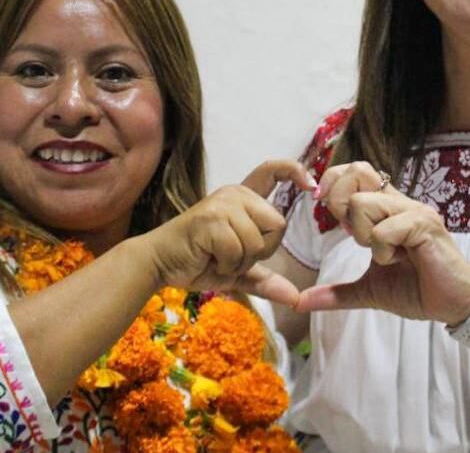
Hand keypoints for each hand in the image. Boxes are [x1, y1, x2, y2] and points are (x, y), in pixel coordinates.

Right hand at [144, 159, 314, 305]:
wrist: (158, 264)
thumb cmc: (197, 262)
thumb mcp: (237, 272)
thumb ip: (265, 280)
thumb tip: (295, 298)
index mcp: (243, 198)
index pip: (273, 171)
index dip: (295, 172)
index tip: (312, 185)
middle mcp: (235, 194)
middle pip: (278, 225)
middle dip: (260, 251)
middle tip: (231, 255)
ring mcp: (223, 204)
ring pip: (259, 242)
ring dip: (240, 262)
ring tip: (216, 257)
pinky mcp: (212, 218)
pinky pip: (239, 251)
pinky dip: (227, 265)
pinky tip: (208, 259)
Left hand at [295, 162, 469, 325]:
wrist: (455, 305)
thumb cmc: (418, 290)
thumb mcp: (369, 291)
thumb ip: (336, 293)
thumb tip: (300, 302)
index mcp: (387, 209)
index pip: (355, 171)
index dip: (334, 183)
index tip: (326, 211)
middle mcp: (400, 203)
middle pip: (357, 172)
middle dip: (340, 204)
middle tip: (352, 235)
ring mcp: (413, 211)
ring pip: (364, 204)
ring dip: (364, 236)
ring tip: (384, 255)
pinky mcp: (425, 226)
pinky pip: (385, 229)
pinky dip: (382, 250)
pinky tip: (399, 261)